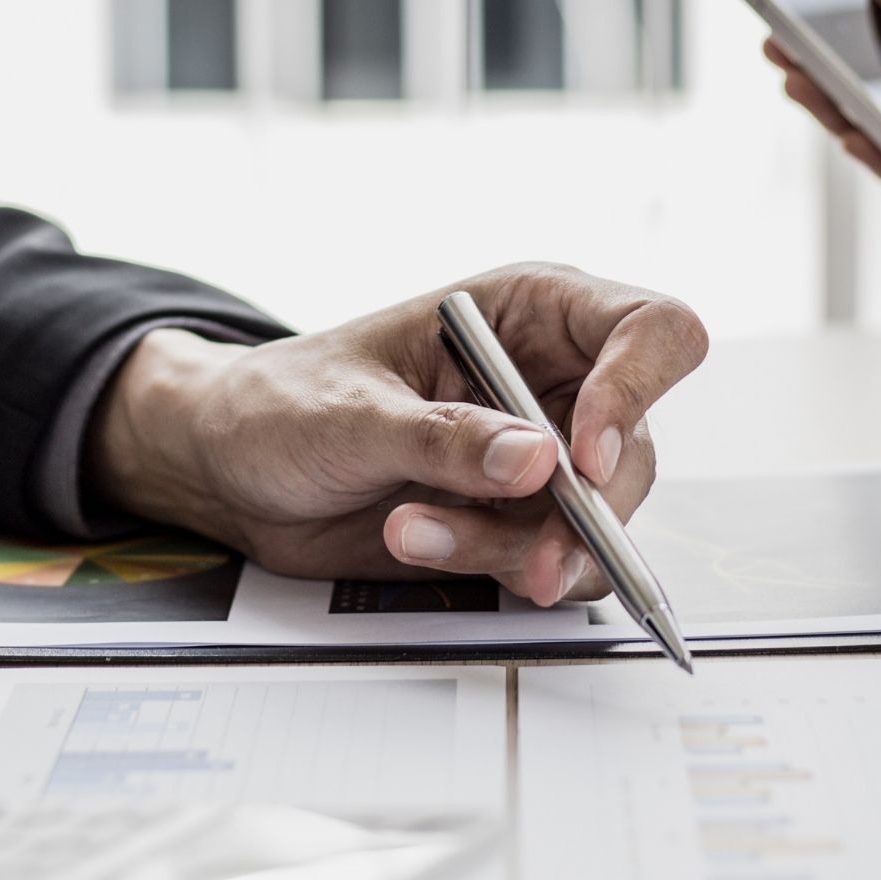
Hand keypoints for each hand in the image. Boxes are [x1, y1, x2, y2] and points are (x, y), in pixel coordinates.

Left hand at [87, 264, 706, 605]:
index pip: (647, 330)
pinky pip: (557, 560)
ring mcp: (538, 455)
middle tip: (529, 554)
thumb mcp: (351, 413)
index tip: (583, 458)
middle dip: (581, 511)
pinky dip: (501, 569)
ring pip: (598, 518)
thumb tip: (537, 460)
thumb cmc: (281, 404)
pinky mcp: (516, 519)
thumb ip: (443, 438)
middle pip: (635, 447)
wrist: (233, 469)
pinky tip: (422, 544)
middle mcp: (549, 378)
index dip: (635, 391)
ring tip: (413, 532)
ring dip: (520, 547)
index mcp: (527, 310)